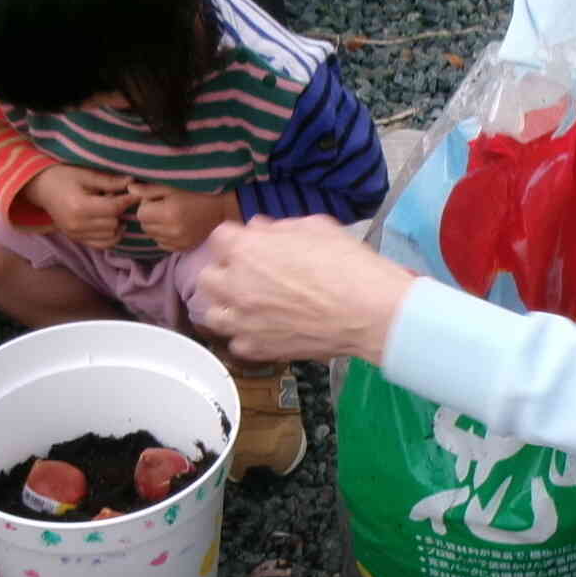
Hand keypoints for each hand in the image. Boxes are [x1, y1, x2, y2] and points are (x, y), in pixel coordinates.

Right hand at [24, 164, 133, 247]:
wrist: (41, 188)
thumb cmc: (62, 176)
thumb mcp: (85, 174)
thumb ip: (108, 181)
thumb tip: (132, 182)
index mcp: (79, 207)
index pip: (113, 209)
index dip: (128, 200)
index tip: (136, 193)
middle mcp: (77, 225)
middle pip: (113, 223)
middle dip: (120, 211)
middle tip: (120, 198)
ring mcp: (76, 234)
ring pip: (110, 236)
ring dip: (116, 224)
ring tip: (112, 209)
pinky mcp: (76, 239)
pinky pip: (102, 244)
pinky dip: (110, 235)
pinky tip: (110, 222)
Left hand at [128, 181, 238, 252]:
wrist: (221, 209)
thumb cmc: (196, 193)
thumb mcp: (173, 186)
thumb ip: (150, 189)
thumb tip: (129, 189)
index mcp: (169, 213)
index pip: (141, 213)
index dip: (146, 204)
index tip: (158, 199)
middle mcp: (172, 231)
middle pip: (145, 226)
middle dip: (150, 216)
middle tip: (164, 206)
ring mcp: (178, 242)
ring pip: (153, 236)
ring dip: (156, 226)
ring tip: (170, 216)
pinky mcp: (183, 248)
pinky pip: (162, 244)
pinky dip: (164, 236)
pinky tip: (175, 226)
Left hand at [194, 215, 417, 364]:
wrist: (368, 311)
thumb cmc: (347, 264)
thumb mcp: (314, 227)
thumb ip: (277, 228)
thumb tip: (259, 230)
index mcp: (246, 249)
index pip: (220, 237)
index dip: (237, 238)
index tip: (251, 243)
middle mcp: (235, 285)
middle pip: (207, 276)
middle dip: (225, 271)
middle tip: (249, 273)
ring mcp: (242, 321)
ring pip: (213, 313)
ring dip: (227, 306)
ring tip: (249, 305)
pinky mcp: (256, 349)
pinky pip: (236, 342)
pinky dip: (246, 336)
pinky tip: (264, 329)